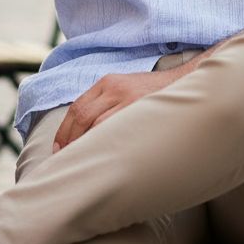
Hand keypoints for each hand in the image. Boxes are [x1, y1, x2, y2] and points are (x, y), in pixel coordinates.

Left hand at [53, 68, 176, 151]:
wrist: (185, 82)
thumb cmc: (152, 92)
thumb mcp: (125, 89)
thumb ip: (105, 103)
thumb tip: (83, 134)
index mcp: (107, 82)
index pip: (76, 107)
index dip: (64, 130)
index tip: (59, 148)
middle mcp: (114, 88)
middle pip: (82, 115)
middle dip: (70, 139)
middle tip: (65, 159)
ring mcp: (128, 98)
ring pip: (97, 125)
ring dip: (85, 144)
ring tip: (82, 162)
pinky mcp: (142, 108)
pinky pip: (116, 129)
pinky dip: (105, 143)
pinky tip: (103, 156)